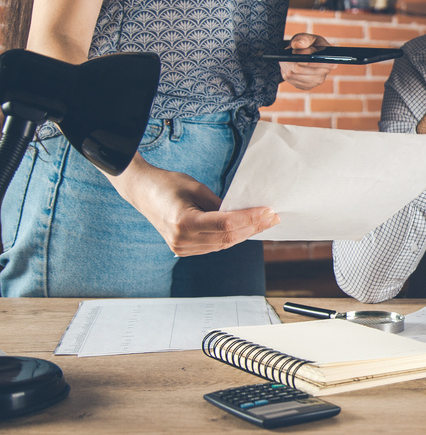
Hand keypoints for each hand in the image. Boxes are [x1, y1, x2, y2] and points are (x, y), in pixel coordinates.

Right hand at [110, 157, 279, 256]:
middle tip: (273, 217)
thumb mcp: (197, 187)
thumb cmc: (167, 184)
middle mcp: (182, 240)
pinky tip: (246, 229)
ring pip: (223, 244)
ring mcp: (181, 248)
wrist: (142, 192)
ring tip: (265, 222)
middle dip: (254, 227)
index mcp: (183, 222)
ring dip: (246, 234)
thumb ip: (220, 203)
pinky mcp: (183, 250)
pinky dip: (231, 237)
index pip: (226, 224)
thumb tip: (246, 213)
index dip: (250, 218)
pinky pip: (214, 246)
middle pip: (228, 236)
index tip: (269, 210)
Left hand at [280, 33, 335, 90]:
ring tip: (288, 59)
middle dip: (291, 60)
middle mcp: (326, 72)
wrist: (303, 54)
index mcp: (330, 58)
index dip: (306, 59)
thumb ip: (303, 39)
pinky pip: (291, 80)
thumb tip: (297, 45)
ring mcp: (316, 81)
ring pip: (294, 74)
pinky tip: (290, 67)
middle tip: (289, 54)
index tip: (297, 53)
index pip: (319, 63)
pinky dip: (287, 72)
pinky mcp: (306, 86)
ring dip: (287, 65)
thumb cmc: (307, 44)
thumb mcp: (307, 38)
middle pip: (301, 69)